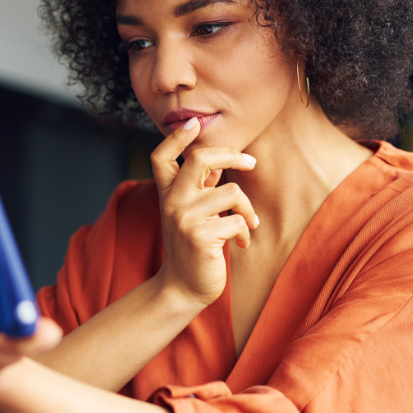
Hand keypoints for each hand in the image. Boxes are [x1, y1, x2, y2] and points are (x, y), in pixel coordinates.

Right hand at [151, 117, 258, 307]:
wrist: (182, 288)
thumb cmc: (191, 247)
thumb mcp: (188, 213)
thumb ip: (199, 188)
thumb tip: (221, 162)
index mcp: (166, 193)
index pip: (161, 156)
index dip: (176, 138)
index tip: (193, 124)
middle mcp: (171, 202)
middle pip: (200, 159)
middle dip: (232, 155)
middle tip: (250, 162)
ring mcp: (184, 219)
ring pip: (231, 192)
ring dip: (247, 209)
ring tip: (249, 223)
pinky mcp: (200, 237)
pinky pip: (237, 221)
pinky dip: (245, 232)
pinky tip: (241, 243)